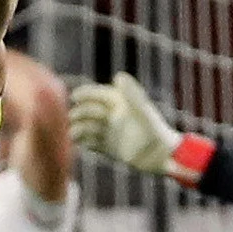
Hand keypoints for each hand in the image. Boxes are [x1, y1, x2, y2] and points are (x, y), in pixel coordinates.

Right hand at [69, 72, 206, 185]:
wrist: (160, 156)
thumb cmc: (153, 130)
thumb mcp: (141, 110)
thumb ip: (130, 93)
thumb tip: (118, 75)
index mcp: (121, 104)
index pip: (99, 94)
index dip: (86, 94)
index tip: (74, 96)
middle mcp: (114, 117)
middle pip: (90, 111)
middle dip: (80, 113)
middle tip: (72, 117)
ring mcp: (111, 133)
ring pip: (89, 127)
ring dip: (79, 128)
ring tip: (73, 134)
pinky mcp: (109, 148)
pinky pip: (92, 144)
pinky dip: (84, 143)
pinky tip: (79, 143)